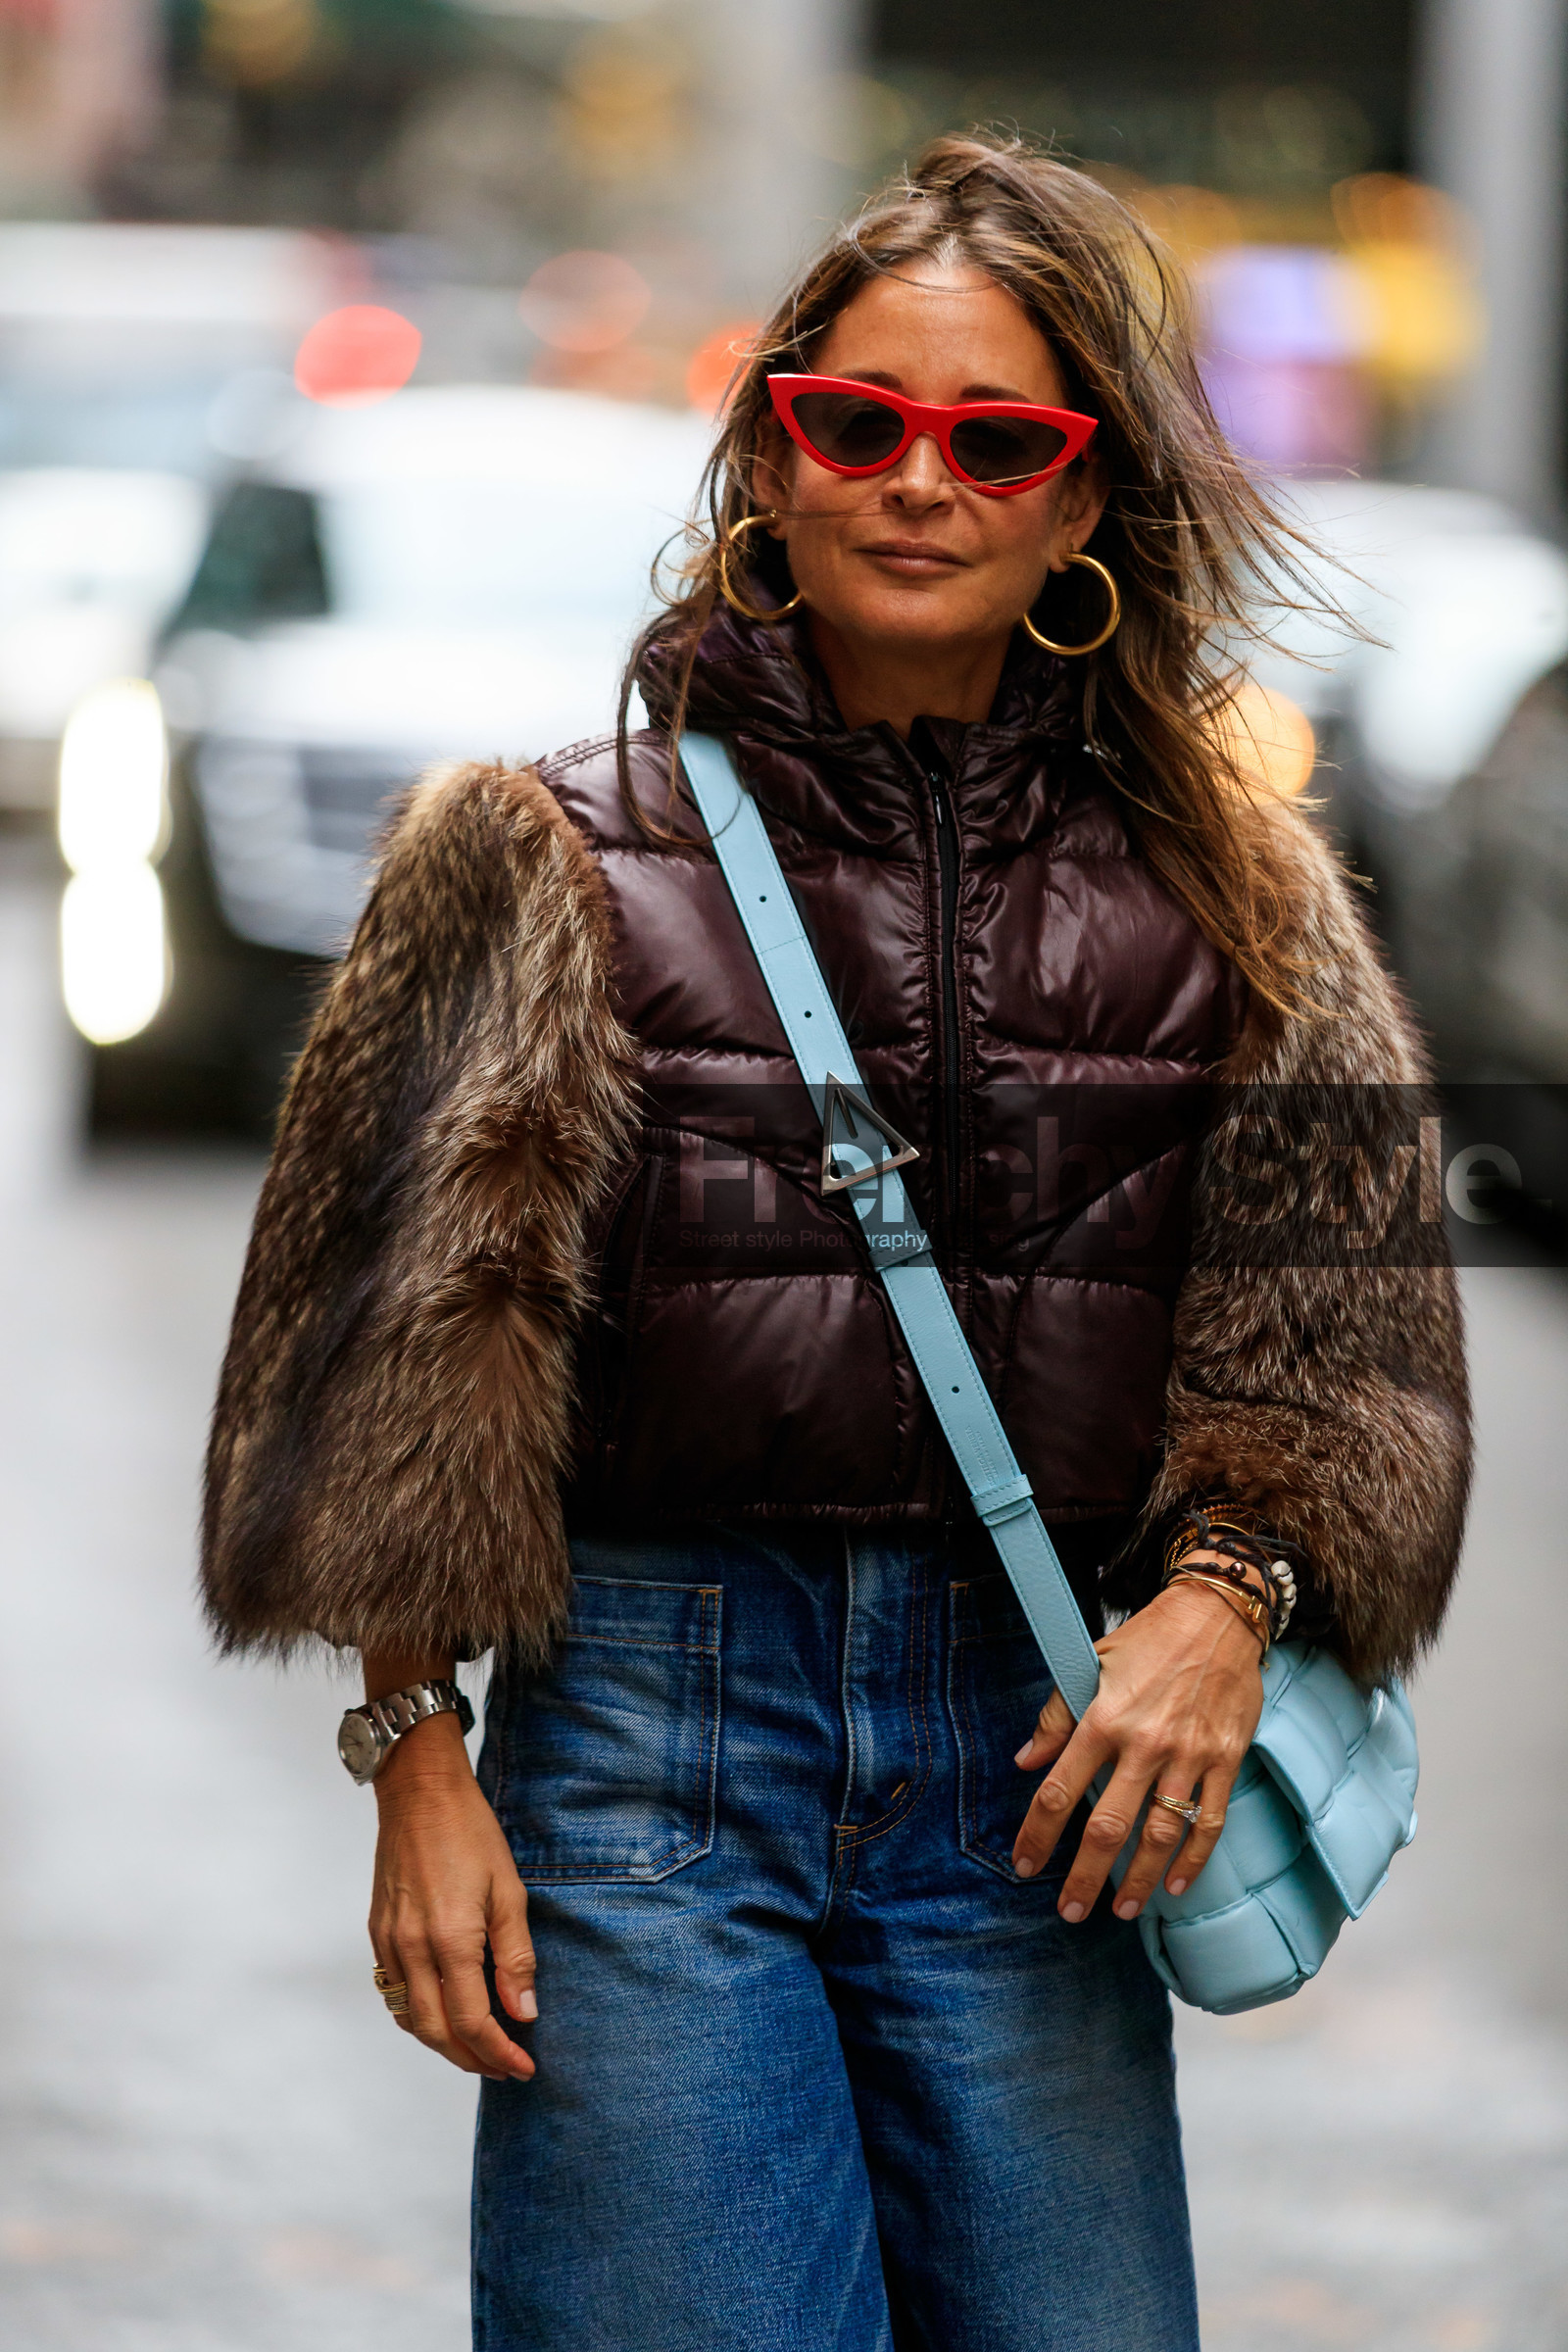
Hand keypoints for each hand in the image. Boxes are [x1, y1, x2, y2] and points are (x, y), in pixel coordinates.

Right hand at [368, 1712, 536, 2083]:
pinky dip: (419, 2018)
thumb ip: (516, 1957)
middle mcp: (412, 1949)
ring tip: (479, 2050)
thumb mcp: (509, 1890)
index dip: (499, 2053)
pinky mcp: (377, 1933)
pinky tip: (444, 2015)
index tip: (524, 2067)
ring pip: (411, 2020)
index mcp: (450, 1939)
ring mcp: (389, 1943)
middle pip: (437, 2033)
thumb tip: (523, 2013)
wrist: (419, 1793)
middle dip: (473, 2060)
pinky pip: (393, 1994)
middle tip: (505, 2067)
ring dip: (445, 2045)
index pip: (472, 2023)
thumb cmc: (471, 1834)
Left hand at [1010, 1563, 1264, 1922]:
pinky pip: (1209, 1821)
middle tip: (1069, 1912)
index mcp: (1103, 1718)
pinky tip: (1174, 1885)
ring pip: (1160, 1834)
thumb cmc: (1148, 1639)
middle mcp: (1144, 1743)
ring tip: (1121, 1910)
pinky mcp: (1226, 1759)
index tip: (1025, 1864)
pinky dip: (1192, 1860)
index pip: (1059, 1790)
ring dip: (1138, 1879)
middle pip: (1107, 1826)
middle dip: (1085, 1877)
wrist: (1217, 1615)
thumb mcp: (1090, 1663)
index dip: (1038, 1834)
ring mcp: (1189, 1755)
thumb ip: (1057, 1715)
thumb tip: (1026, 1762)